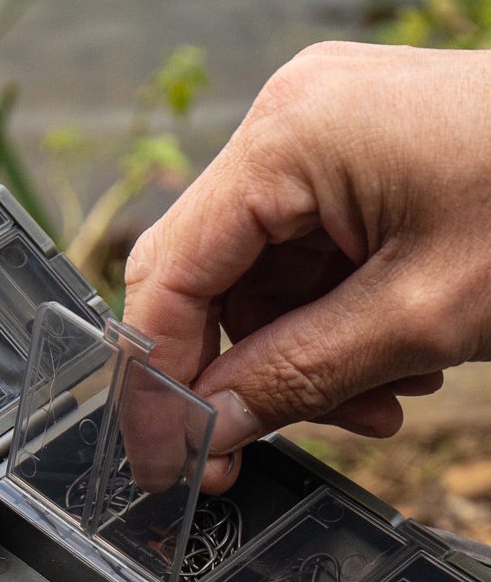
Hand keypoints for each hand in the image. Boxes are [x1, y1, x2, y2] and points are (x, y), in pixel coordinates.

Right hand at [123, 41, 490, 491]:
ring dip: (299, 357)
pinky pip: (308, 258)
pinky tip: (395, 361)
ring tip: (378, 402)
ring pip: (260, 279)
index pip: (170, 276)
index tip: (164, 461)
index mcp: (290, 137)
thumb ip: (294, 379)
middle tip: (258, 448)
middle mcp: (291, 121)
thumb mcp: (422, 317)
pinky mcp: (357, 155)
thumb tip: (207, 430)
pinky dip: (336, 322)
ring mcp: (324, 132)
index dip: (158, 382)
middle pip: (208, 278)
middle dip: (238, 372)